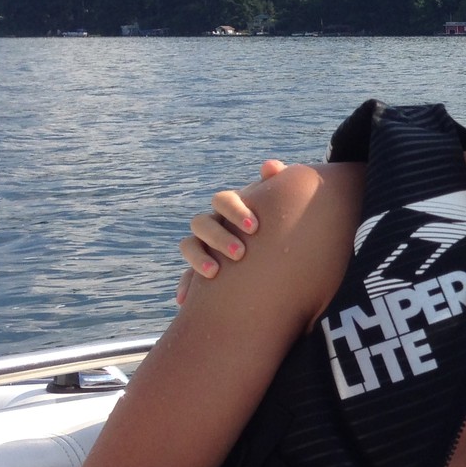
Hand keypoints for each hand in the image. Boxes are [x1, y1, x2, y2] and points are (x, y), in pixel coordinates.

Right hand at [174, 160, 287, 303]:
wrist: (278, 250)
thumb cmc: (280, 224)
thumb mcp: (281, 207)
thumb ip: (277, 186)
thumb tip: (270, 166)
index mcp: (232, 207)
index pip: (223, 200)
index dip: (235, 210)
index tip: (255, 227)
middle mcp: (214, 223)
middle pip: (202, 222)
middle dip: (219, 236)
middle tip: (240, 254)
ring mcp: (204, 246)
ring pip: (189, 245)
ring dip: (197, 258)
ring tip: (213, 273)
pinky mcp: (200, 269)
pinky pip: (186, 276)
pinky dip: (185, 287)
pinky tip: (184, 301)